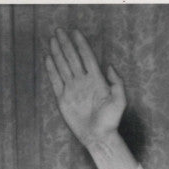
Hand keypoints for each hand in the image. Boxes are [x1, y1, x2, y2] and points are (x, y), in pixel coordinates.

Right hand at [46, 28, 125, 148]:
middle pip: (72, 58)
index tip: (75, 32)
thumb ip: (117, 83)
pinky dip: (51, 70)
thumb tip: (109, 66)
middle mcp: (83, 82)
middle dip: (66, 44)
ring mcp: (72, 89)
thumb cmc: (111, 121)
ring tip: (52, 40)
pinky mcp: (63, 98)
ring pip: (63, 66)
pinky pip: (56, 80)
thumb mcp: (119, 101)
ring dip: (57, 53)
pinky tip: (48, 58)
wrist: (98, 137)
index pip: (87, 57)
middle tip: (59, 31)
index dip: (81, 44)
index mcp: (96, 80)